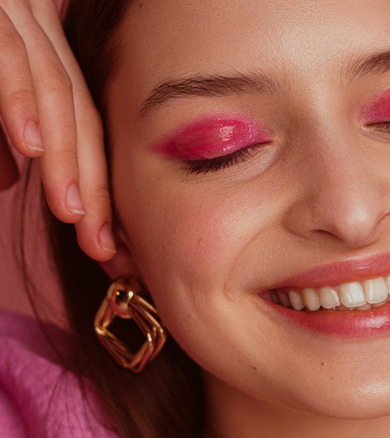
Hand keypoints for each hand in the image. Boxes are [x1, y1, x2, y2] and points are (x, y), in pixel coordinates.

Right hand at [0, 0, 113, 260]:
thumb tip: (15, 179)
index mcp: (43, 49)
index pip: (83, 124)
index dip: (99, 183)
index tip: (107, 240)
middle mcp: (38, 31)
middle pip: (81, 115)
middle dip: (96, 186)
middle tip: (106, 246)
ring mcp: (12, 13)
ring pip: (53, 90)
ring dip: (66, 157)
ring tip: (75, 213)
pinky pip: (4, 54)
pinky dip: (18, 102)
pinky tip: (32, 147)